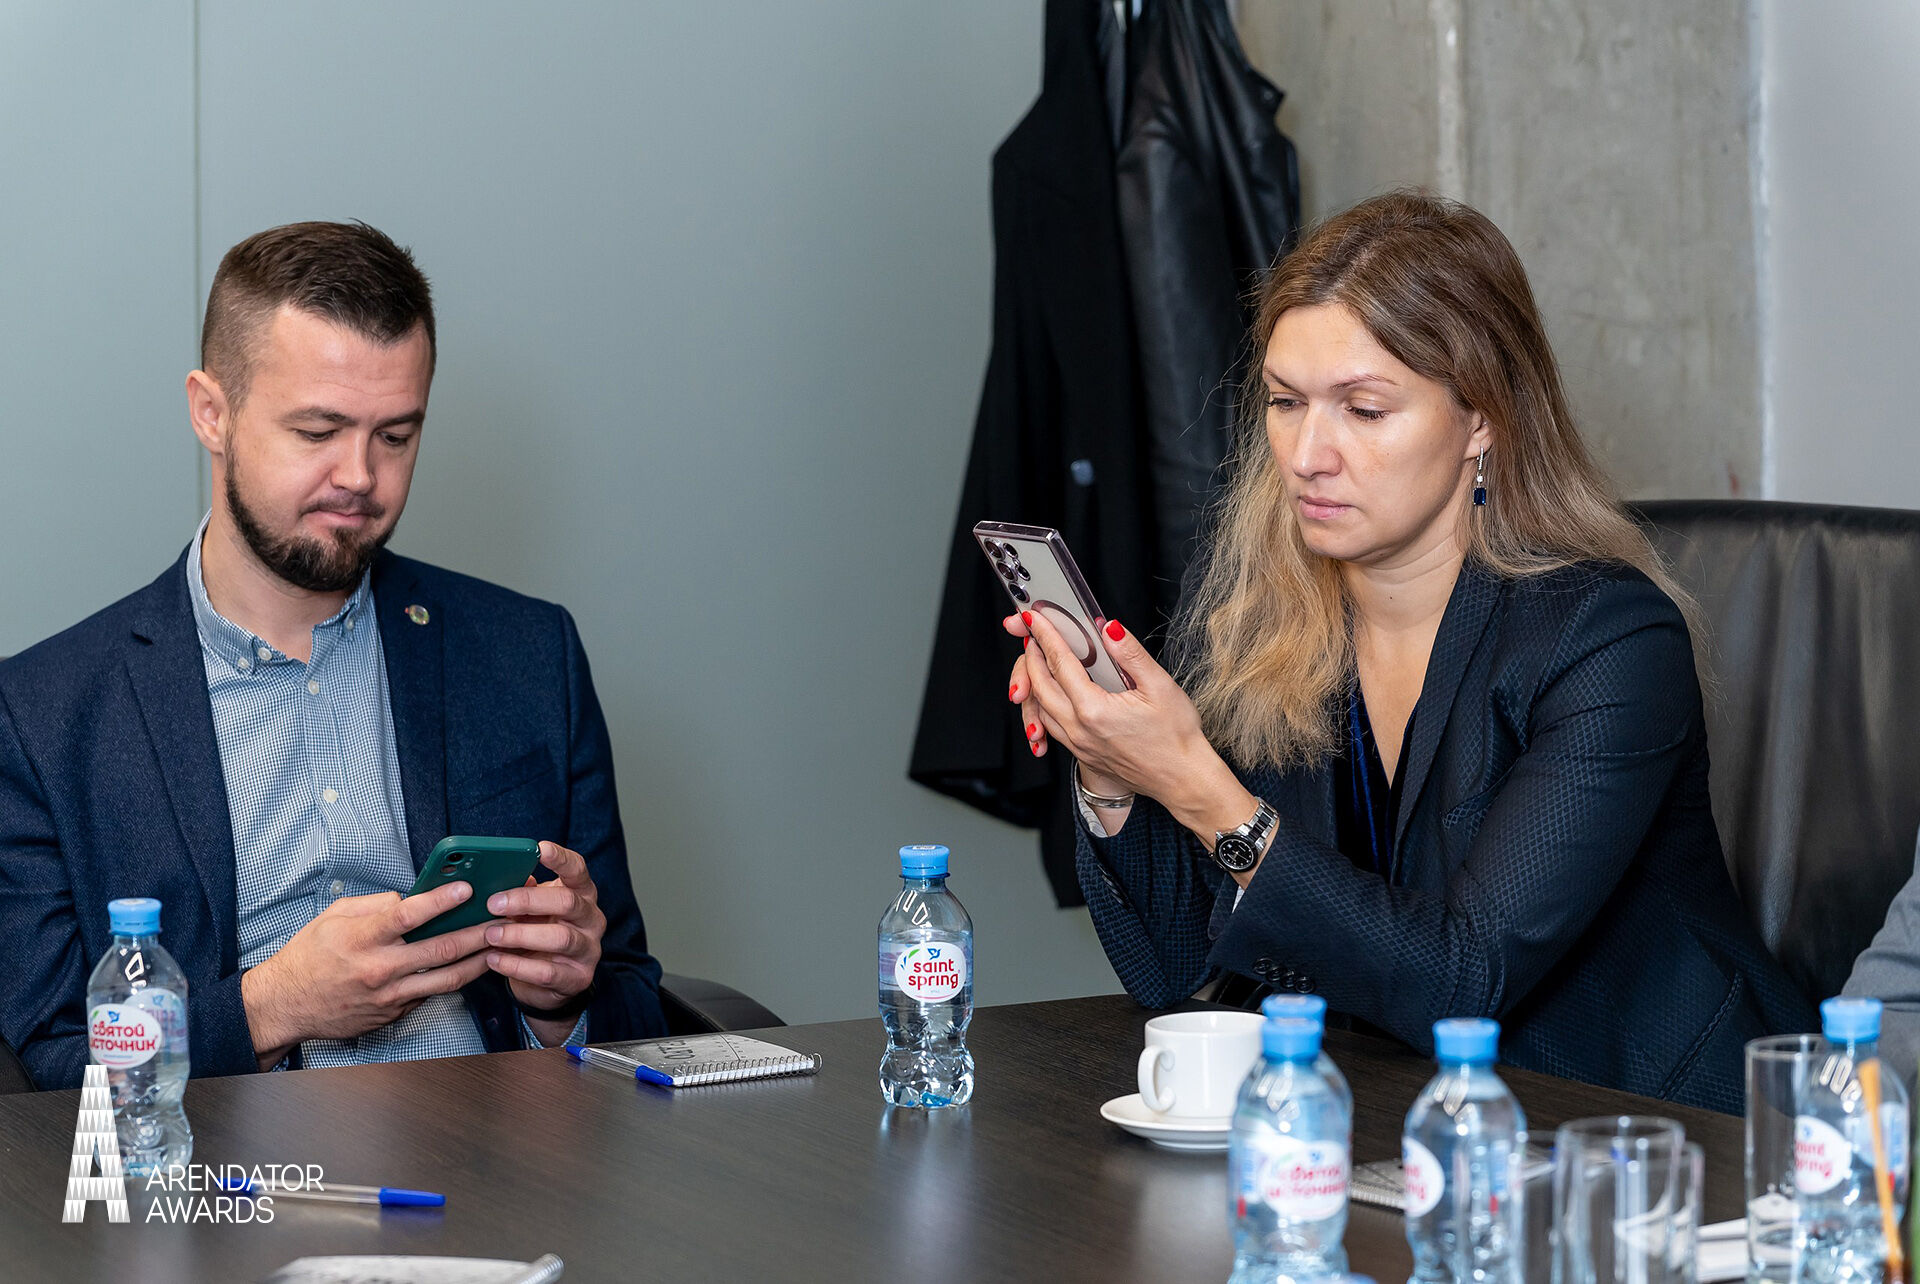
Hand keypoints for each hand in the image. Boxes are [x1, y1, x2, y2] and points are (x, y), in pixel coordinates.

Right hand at [242, 883, 495, 1069]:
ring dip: (479, 960)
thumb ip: (376, 905)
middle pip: (441, 949)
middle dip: (478, 932)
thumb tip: (412, 899)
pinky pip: (430, 993)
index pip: (409, 916)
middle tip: (502, 919)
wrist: (286, 1004)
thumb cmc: (309, 955)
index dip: (441, 901)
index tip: (467, 889)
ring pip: (447, 978)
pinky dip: (453, 979)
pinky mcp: (394, 1013)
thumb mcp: (334, 916)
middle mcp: (378, 968)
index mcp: (361, 938)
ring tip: (500, 945)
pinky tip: (471, 966)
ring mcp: (389, 995)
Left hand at [481, 841, 604, 1039]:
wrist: (552, 980)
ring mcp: (588, 949)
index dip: (561, 858)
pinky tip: (494, 960)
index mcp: (582, 894)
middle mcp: (591, 918)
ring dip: (520, 935)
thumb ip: (522, 892)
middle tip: (494, 903)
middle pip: (567, 902)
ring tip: (491, 934)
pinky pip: (547, 972)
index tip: (540, 848)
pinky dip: (516, 966)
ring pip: (560, 937)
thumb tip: (499, 876)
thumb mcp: (532, 909)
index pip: (578, 870)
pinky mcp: (577, 979)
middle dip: (527, 901)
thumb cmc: (540, 933)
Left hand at [1005, 611, 1258, 858]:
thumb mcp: (1160, 686)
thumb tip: (1109, 628)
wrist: (1183, 780)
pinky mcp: (1083, 755)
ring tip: (1039, 660)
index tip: (1035, 618)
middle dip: (1032, 656)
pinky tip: (1053, 695)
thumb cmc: (1177, 738)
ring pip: (1041, 709)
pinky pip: (1052, 727)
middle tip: (1032, 634)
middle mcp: (1079, 730)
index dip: (1046, 636)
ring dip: (1035, 682)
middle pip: (1041, 686)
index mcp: (1094, 710)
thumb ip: (1131, 654)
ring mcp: (1079, 746)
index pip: (1061, 663)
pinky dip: (1044, 705)